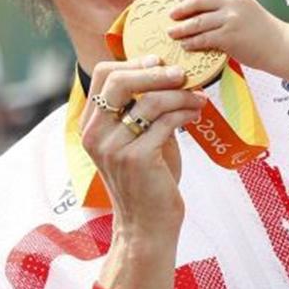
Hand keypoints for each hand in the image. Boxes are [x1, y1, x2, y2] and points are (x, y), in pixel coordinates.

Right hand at [81, 57, 205, 239]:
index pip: (104, 74)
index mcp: (90, 124)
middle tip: (183, 74)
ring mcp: (113, 147)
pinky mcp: (136, 159)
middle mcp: (95, 134)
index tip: (160, 63)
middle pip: (120, 80)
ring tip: (198, 97)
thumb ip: (142, 107)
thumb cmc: (148, 178)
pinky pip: (166, 121)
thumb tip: (167, 70)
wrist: (148, 225)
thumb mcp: (137, 137)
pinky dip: (186, 111)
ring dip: (180, 94)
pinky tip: (197, 113)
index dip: (134, 62)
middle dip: (156, 71)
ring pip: (149, 99)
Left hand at [168, 0, 286, 68]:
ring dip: (181, 28)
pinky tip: (186, 45)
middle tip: (171, 16)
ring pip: (197, 21)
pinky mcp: (230, 37)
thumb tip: (195, 6)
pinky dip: (191, 42)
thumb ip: (225, 1)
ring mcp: (231, 18)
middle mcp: (233, 1)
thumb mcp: (245, 5)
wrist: (279, 45)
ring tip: (172, 33)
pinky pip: (203, 38)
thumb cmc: (260, 28)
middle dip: (180, 8)